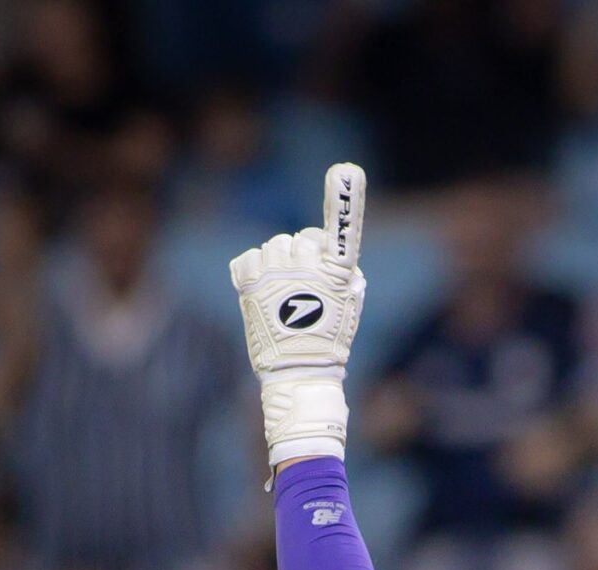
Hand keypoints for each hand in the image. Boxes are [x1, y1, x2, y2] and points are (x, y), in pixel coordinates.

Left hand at [230, 162, 368, 465]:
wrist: (299, 372)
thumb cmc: (330, 340)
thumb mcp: (350, 303)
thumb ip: (342, 269)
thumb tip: (325, 250)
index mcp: (337, 273)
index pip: (343, 231)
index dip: (346, 200)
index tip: (348, 169)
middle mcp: (306, 268)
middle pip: (299, 239)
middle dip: (301, 257)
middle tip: (303, 290)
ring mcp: (275, 275)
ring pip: (273, 247)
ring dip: (277, 265)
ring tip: (282, 297)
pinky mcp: (250, 285)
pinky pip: (247, 259)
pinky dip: (252, 273)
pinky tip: (262, 294)